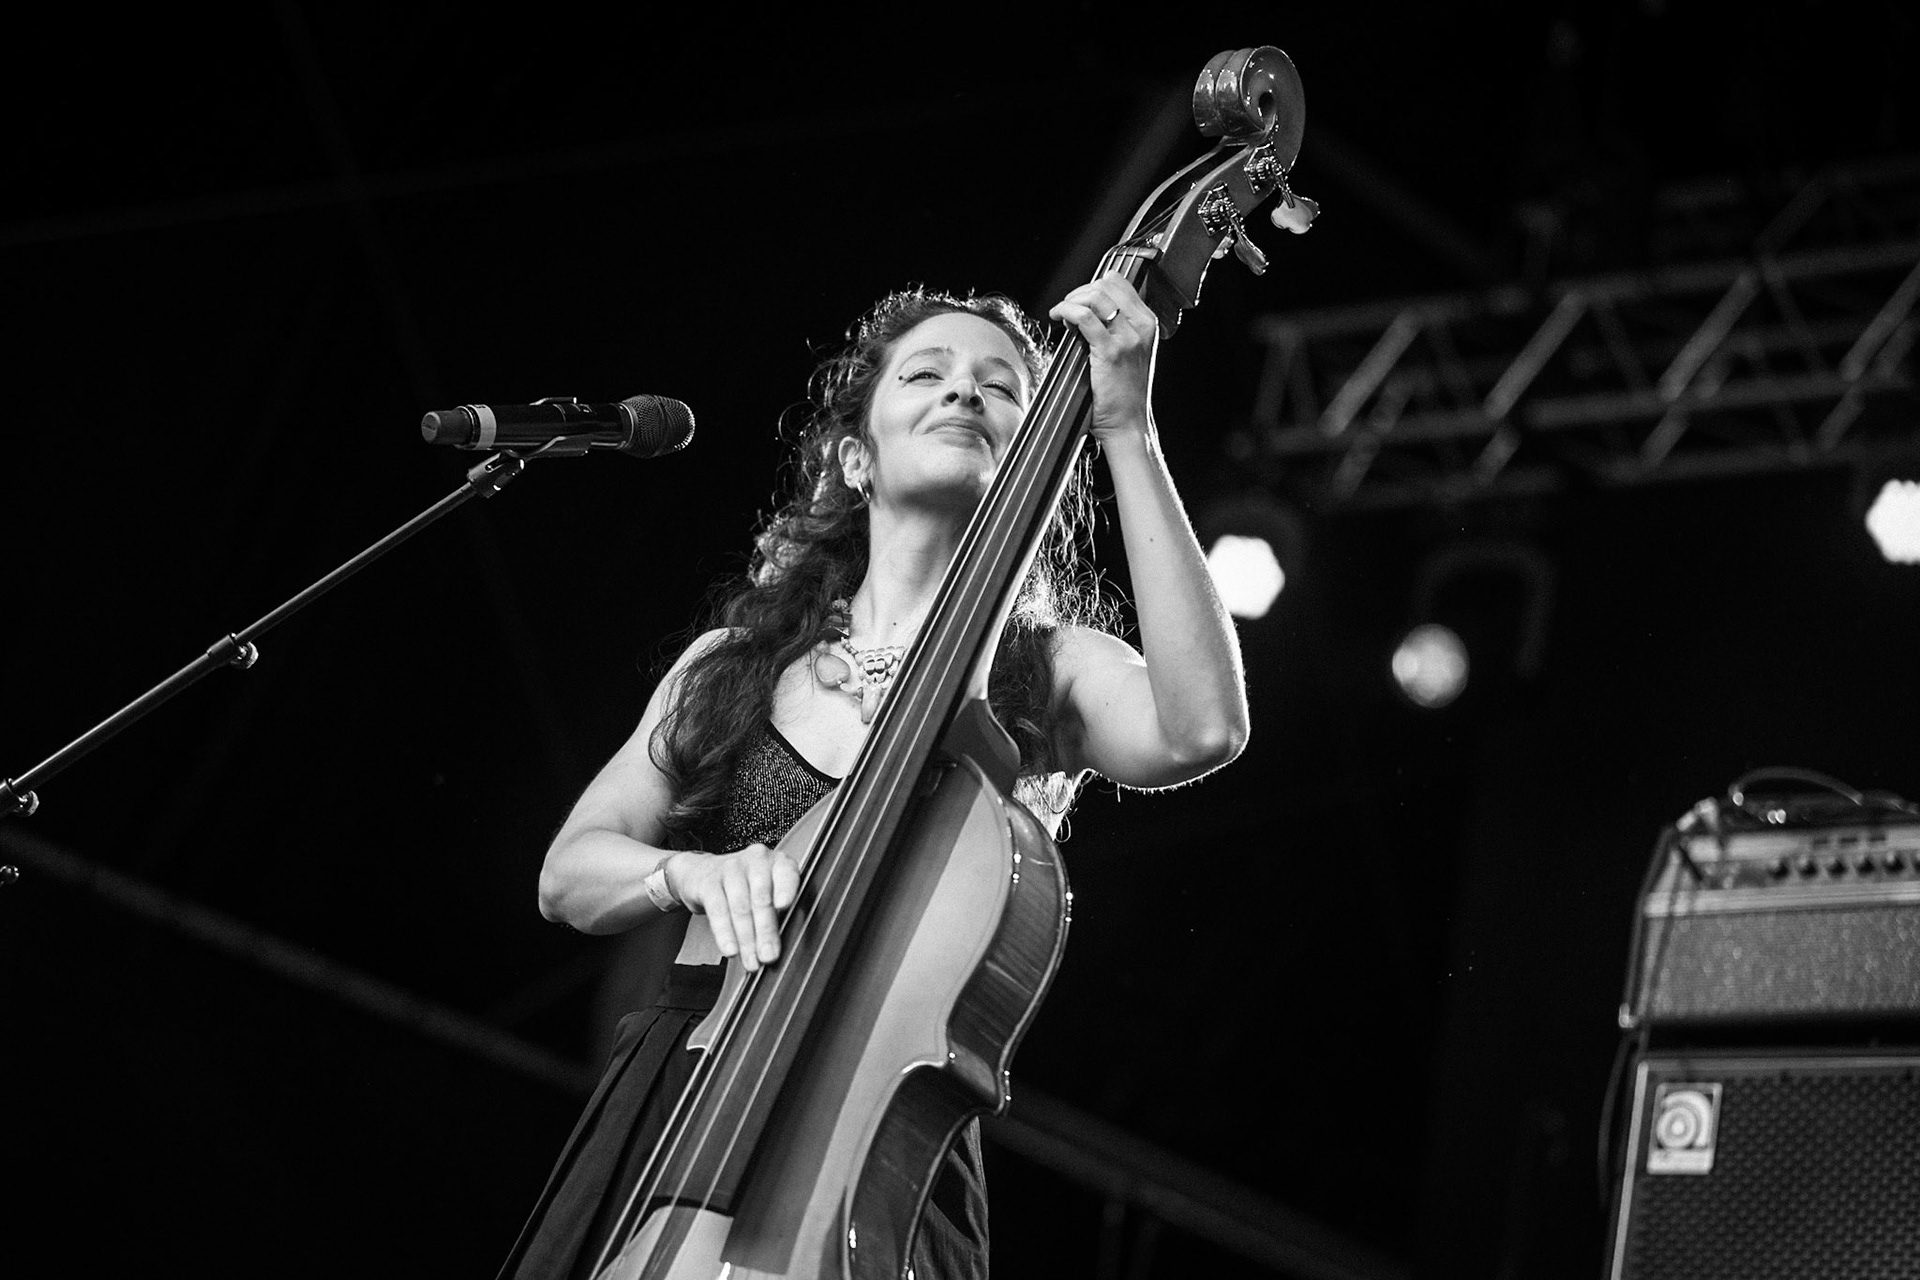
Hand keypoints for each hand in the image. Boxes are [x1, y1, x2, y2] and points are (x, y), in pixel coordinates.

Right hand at [665, 843, 799, 970]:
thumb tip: (779, 947)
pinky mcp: (709, 881)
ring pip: (740, 907)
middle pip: (761, 897)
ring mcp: (731, 868)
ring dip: (746, 939)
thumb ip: (778, 915)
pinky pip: (718, 910)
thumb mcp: (766, 894)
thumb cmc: (744, 888)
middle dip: (765, 931)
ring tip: (751, 961)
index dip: (786, 889)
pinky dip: (724, 933)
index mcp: (778, 863)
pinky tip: (730, 949)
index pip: (787, 874)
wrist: (701, 873)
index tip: (785, 907)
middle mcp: (756, 861)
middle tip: (768, 956)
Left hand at [1048, 273, 1155, 440]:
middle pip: (1106, 285)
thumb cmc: (1125, 393)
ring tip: (1062, 314)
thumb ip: (1116, 327)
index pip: (1119, 283)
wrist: (1128, 423)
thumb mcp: (1130, 351)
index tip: (1080, 300)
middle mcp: (1141, 326)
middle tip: (1067, 307)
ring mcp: (1128, 338)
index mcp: (1147, 323)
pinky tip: (1059, 318)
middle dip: (1080, 291)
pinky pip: (1084, 317)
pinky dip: (1066, 310)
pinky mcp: (1110, 351)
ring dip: (1071, 299)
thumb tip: (1087, 308)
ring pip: (1095, 296)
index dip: (1094, 286)